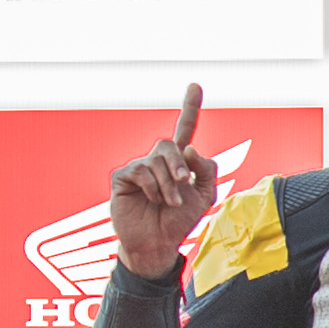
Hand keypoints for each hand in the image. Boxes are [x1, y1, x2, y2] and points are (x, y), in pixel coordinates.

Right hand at [107, 86, 216, 283]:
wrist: (158, 242)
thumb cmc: (179, 220)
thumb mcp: (204, 196)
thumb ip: (206, 169)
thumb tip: (189, 148)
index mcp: (178, 162)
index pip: (184, 129)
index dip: (190, 108)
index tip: (195, 85)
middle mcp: (157, 160)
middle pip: (169, 145)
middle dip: (179, 165)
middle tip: (184, 183)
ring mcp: (139, 167)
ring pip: (156, 161)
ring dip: (168, 185)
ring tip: (167, 203)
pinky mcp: (123, 178)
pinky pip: (140, 171)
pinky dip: (151, 187)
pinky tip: (150, 200)